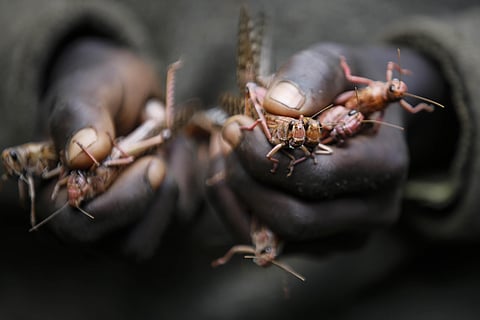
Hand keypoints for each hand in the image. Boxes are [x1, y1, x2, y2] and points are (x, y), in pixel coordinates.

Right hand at [33, 38, 197, 259]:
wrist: (128, 89)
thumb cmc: (100, 88)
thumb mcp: (86, 91)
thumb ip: (79, 119)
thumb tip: (82, 156)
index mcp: (58, 196)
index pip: (81, 228)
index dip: (120, 204)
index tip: (152, 164)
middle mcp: (94, 220)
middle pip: (132, 246)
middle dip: (158, 196)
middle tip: (163, 147)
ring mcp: (131, 221)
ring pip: (169, 228)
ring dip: (180, 178)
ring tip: (169, 139)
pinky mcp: (162, 213)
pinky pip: (190, 210)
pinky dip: (194, 175)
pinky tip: (181, 147)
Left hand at [206, 43, 446, 254]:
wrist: (361, 115)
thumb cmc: (341, 87)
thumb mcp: (330, 63)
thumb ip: (309, 77)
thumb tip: (275, 106)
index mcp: (384, 167)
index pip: (315, 178)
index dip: (263, 155)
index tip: (236, 127)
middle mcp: (373, 213)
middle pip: (293, 219)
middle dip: (245, 180)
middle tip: (227, 140)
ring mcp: (348, 236)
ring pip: (274, 236)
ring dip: (236, 195)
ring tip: (226, 152)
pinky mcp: (322, 245)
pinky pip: (266, 241)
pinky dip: (237, 208)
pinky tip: (233, 173)